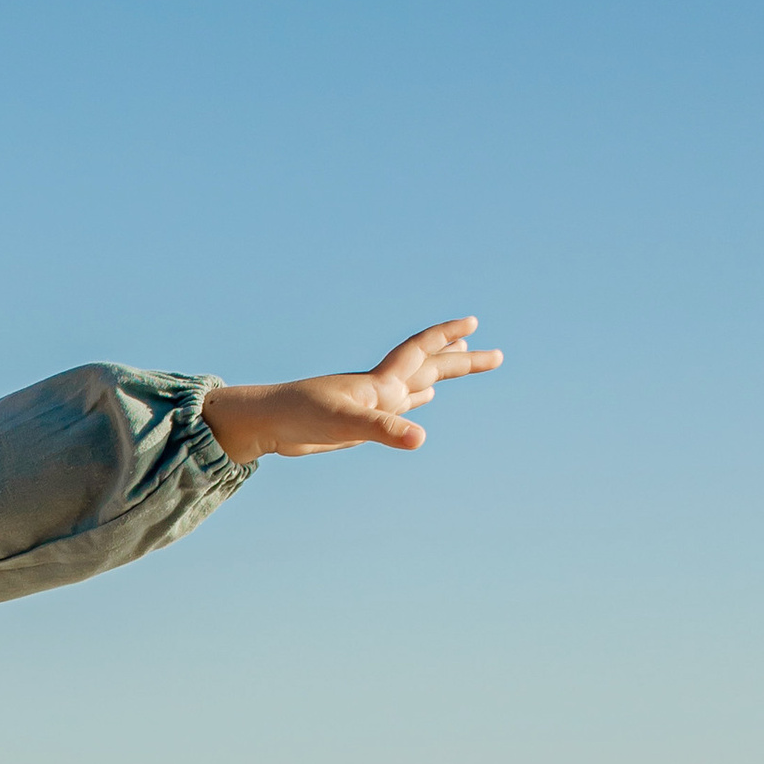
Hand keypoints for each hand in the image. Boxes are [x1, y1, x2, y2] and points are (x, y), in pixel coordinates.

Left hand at [204, 318, 500, 461]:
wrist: (265, 424)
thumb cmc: (300, 417)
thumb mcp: (346, 424)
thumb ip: (384, 429)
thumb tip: (421, 438)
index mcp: (381, 382)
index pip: (422, 351)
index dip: (447, 337)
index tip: (474, 324)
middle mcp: (379, 387)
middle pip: (430, 367)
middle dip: (464, 361)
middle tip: (497, 355)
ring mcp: (369, 402)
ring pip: (416, 382)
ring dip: (441, 371)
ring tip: (462, 359)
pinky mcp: (358, 419)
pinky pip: (398, 404)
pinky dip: (415, 398)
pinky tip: (420, 398)